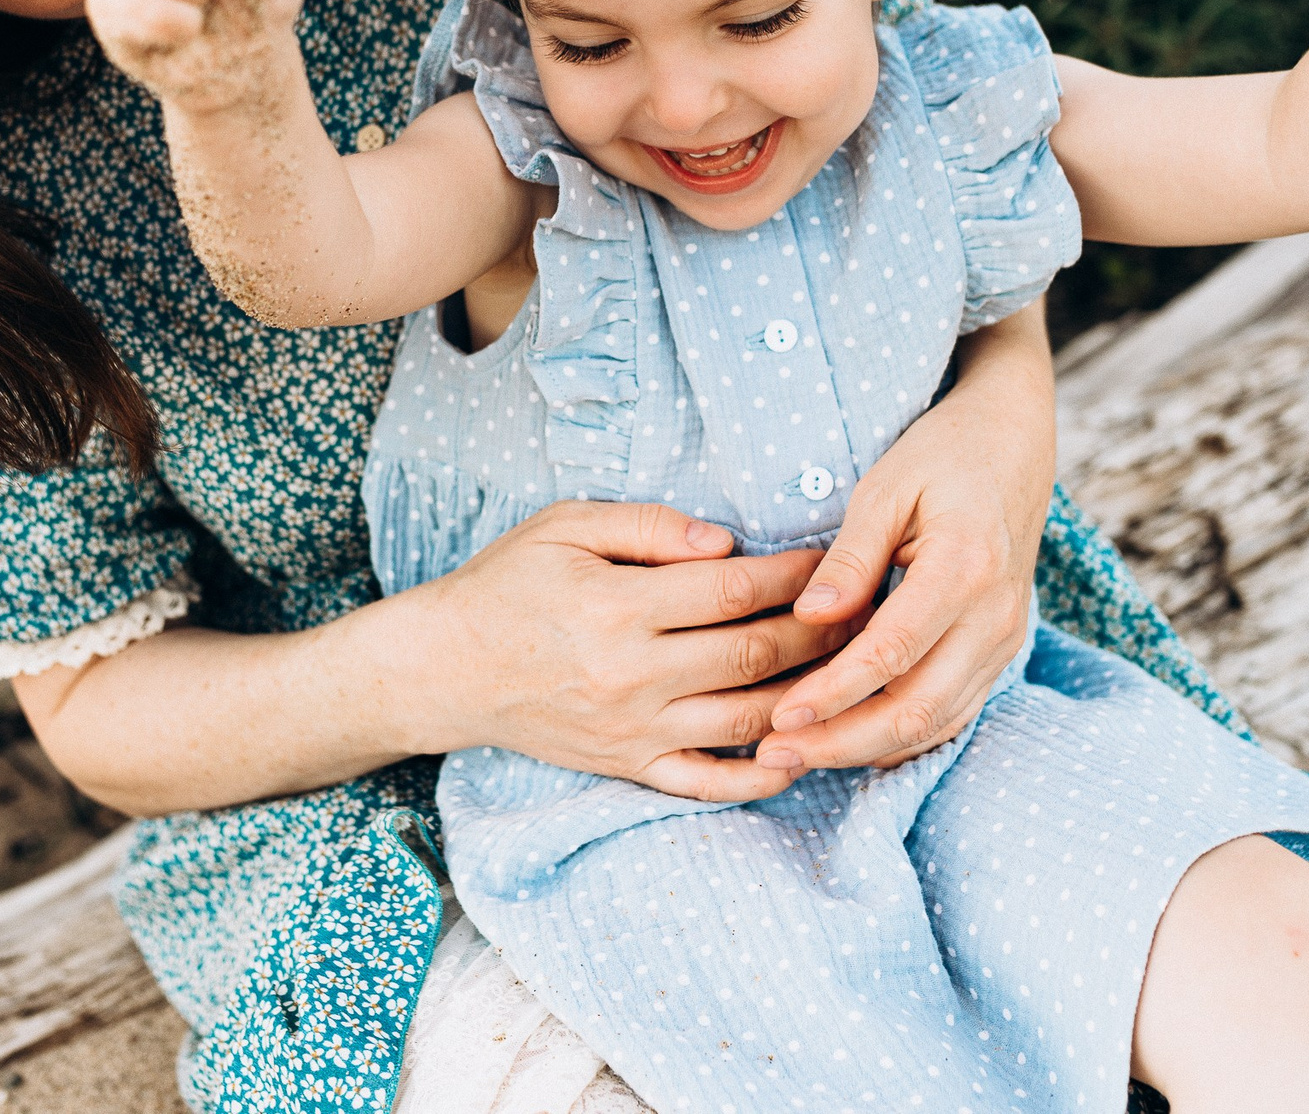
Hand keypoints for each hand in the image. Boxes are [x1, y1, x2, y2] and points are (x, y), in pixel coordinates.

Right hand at [393, 500, 859, 800]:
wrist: (446, 668)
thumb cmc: (507, 584)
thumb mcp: (564, 526)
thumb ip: (647, 525)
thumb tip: (727, 543)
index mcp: (617, 604)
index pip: (733, 589)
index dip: (795, 573)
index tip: (831, 559)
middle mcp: (632, 673)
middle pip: (757, 654)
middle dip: (822, 631)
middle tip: (863, 610)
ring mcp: (633, 729)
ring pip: (748, 719)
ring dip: (810, 697)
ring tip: (849, 671)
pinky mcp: (628, 766)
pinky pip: (708, 783)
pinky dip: (761, 777)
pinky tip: (800, 753)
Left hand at [756, 306, 1052, 770]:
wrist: (1015, 447)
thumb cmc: (943, 457)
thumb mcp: (886, 487)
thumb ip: (851, 556)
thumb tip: (809, 617)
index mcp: (965, 568)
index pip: (891, 653)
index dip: (832, 692)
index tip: (779, 713)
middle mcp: (995, 617)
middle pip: (916, 706)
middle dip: (841, 741)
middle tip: (775, 753)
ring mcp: (1005, 640)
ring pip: (935, 722)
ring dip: (865, 748)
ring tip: (797, 755)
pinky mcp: (1000, 652)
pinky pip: (952, 714)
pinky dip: (900, 737)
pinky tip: (848, 743)